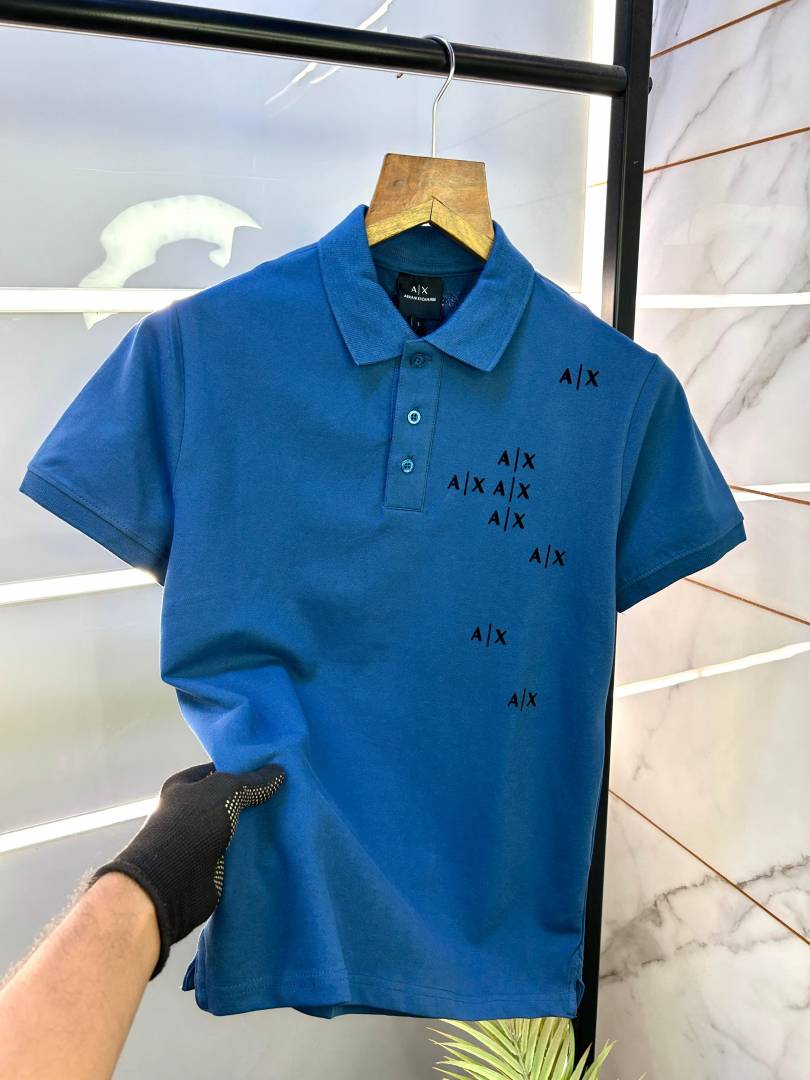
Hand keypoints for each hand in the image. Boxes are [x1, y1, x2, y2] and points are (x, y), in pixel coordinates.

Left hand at [87, 761, 285, 978]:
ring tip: (290, 818)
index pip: (218, 771)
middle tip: (287, 793)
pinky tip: (279, 844)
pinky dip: (255, 851)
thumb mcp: (225, 790)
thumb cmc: (190, 825)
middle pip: (229, 800)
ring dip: (257, 827)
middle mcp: (190, 812)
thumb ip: (252, 781)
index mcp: (183, 786)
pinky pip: (239, 852)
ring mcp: (201, 840)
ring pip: (237, 827)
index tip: (273, 770)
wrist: (171, 883)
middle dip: (255, 799)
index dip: (243, 769)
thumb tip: (279, 772)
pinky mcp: (212, 866)